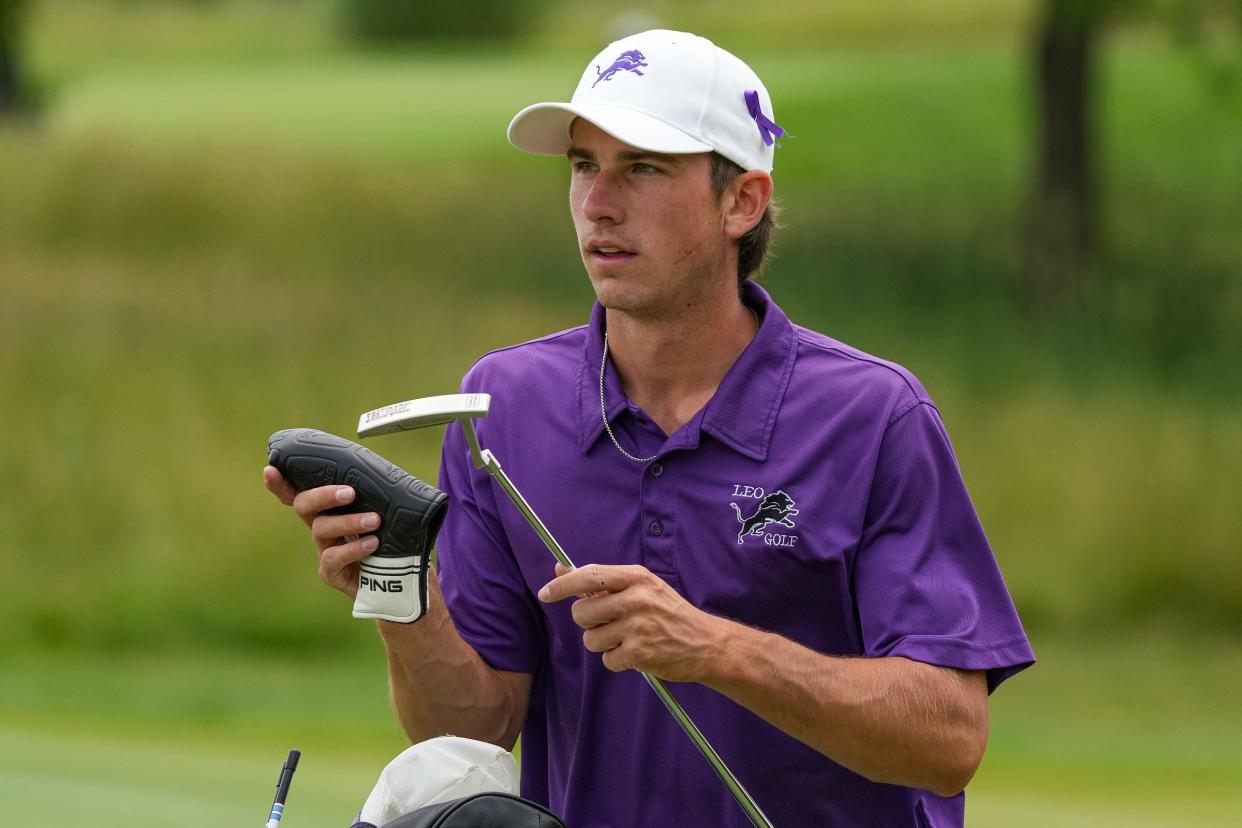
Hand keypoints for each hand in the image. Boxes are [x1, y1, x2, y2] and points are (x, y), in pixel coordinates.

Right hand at [262, 465, 380, 598]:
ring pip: (321, 529)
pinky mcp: (331, 572)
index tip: (270, 469)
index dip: (281, 483)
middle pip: (304, 505)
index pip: (300, 492)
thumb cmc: (391, 537)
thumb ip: (379, 495)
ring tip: (374, 520)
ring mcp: (324, 549)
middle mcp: (322, 526)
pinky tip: (372, 543)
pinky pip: (332, 558)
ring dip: (348, 522)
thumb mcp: (386, 511)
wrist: (399, 578)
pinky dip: (353, 548)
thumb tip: (389, 473)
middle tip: (350, 493)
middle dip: (323, 495)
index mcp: (330, 509)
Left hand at [538, 563, 725, 682]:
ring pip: (591, 639)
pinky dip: (617, 660)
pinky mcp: (639, 653)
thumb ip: (601, 580)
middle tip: (609, 623)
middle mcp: (636, 598)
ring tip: (627, 639)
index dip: (562, 585)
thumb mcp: (641, 587)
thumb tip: (560, 568)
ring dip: (603, 643)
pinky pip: (606, 660)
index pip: (588, 575)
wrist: (706, 642)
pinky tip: (636, 653)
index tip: (546, 593)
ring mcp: (638, 626)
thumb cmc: (669, 612)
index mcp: (636, 577)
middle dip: (589, 621)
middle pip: (582, 612)